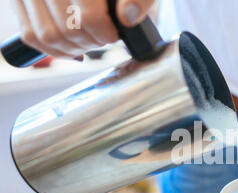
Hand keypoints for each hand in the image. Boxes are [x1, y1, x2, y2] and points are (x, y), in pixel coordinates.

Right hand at [13, 0, 154, 58]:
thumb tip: (127, 18)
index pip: (90, 16)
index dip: (106, 33)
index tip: (114, 33)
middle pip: (68, 30)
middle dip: (91, 42)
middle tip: (103, 37)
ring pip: (47, 36)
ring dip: (73, 49)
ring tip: (89, 41)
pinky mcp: (17, 0)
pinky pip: (31, 35)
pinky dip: (53, 49)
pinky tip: (72, 48)